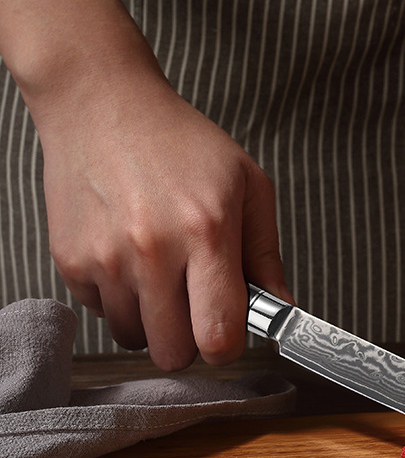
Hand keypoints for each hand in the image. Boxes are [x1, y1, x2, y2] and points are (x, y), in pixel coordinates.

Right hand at [40, 79, 289, 370]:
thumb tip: (280, 307)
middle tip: (194, 306)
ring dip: (153, 321)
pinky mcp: (71, 261)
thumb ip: (266, 255)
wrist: (101, 104)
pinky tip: (130, 261)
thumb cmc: (180, 143)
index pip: (218, 336)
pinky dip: (120, 300)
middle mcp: (152, 251)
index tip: (229, 332)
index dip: (228, 346)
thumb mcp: (247, 185)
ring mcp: (105, 258)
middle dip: (190, 340)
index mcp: (206, 232)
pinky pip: (102, 315)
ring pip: (135, 340)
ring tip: (161, 276)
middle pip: (173, 354)